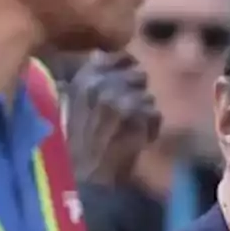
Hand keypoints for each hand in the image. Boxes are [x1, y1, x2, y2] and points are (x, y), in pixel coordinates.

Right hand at [66, 50, 159, 185]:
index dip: (127, 72)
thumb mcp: (73, 104)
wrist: (87, 177)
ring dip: (143, 114)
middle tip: (124, 117)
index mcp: (85, 78)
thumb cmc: (80, 143)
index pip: (120, 57)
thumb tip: (99, 53)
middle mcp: (103, 83)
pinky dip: (150, 130)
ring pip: (149, 97)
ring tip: (126, 131)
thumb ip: (89, 77)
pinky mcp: (140, 116)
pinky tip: (135, 141)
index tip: (124, 89)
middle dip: (136, 94)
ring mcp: (123, 98)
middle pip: (139, 76)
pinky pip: (156, 115)